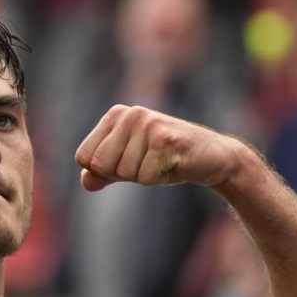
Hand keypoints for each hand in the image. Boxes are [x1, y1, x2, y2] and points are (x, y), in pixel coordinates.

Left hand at [75, 105, 252, 190]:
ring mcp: (147, 124)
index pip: (84, 157)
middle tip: (147, 163)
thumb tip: (86, 182)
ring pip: (124, 172)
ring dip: (144, 176)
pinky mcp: (165, 139)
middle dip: (123, 174)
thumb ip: (102, 172)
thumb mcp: (129, 165)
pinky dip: (158, 179)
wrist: (213, 157)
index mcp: (115, 115)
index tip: (129, 161)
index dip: (104, 171)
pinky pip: (144, 177)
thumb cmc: (166, 159)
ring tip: (162, 162)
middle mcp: (130, 114)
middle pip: (101, 165)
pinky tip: (173, 164)